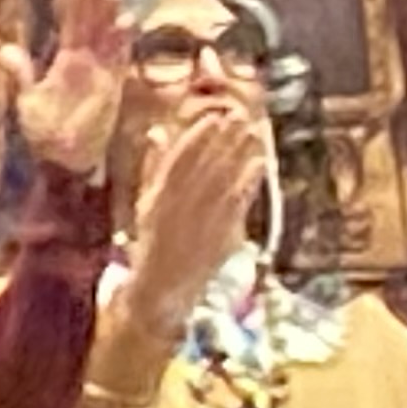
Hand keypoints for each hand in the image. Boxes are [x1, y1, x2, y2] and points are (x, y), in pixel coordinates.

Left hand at [1, 0, 127, 179]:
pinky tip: (127, 22)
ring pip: (109, 35)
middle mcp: (85, 60)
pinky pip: (120, 58)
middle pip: (93, 23)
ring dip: (111, 15)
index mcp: (64, 60)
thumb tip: (2, 48)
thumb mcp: (28, 100)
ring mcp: (102, 70)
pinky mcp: (114, 84)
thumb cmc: (44, 131)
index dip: (77, 2)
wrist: (64, 158)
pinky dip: (123, 41)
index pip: (72, 23)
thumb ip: (20, 73)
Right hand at [111, 98, 263, 329]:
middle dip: (223, 141)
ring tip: (254, 133)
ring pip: (223, 180)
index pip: (178, 159)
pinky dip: (249, 180)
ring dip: (239, 155)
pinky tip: (260, 163)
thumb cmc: (152, 243)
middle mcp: (177, 206)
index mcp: (155, 196)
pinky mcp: (220, 233)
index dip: (198, 137)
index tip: (214, 117)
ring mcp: (200, 220)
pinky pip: (238, 202)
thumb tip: (157, 131)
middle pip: (205, 166)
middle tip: (241, 118)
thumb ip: (152, 167)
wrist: (160, 290)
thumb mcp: (146, 202)